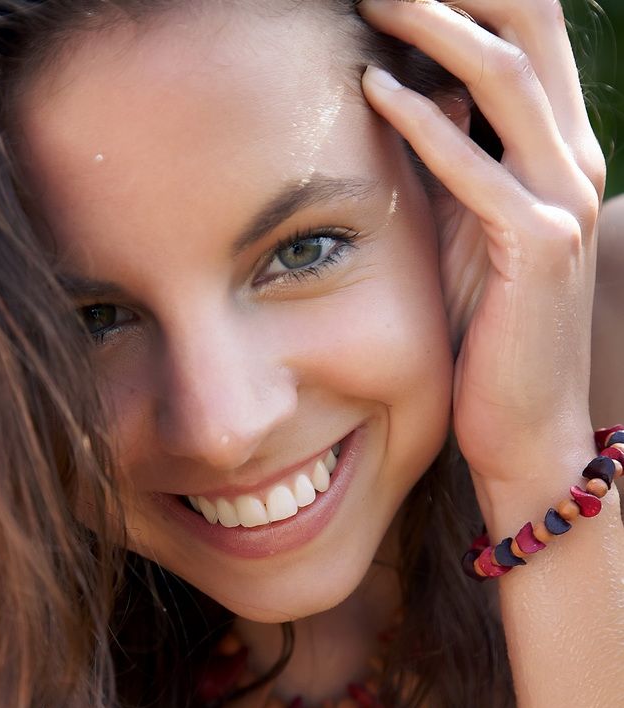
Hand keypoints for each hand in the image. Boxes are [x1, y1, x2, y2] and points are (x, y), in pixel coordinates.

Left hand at [357, 0, 606, 486]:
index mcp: (560, 152)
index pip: (532, 34)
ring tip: (373, 0)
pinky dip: (425, 125)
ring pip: (510, 80)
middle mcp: (574, 163)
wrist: (526, 425)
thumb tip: (415, 90)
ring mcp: (562, 204)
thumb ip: (453, 161)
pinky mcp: (536, 249)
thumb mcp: (466, 230)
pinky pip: (476, 168)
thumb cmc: (486, 330)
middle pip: (532, 28)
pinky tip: (374, 92)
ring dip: (437, 28)